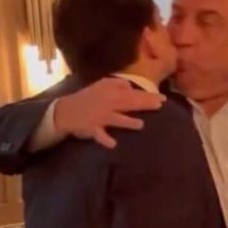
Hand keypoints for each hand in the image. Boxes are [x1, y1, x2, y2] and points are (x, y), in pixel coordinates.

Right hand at [51, 77, 165, 148]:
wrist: (65, 111)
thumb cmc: (86, 98)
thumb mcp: (101, 85)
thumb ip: (117, 84)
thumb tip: (131, 87)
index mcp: (110, 93)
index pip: (133, 94)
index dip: (148, 96)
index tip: (162, 98)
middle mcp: (108, 104)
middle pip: (129, 104)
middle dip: (144, 104)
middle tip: (159, 106)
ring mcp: (100, 117)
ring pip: (116, 119)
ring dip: (127, 122)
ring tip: (140, 124)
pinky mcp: (92, 129)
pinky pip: (99, 135)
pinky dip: (105, 139)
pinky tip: (113, 144)